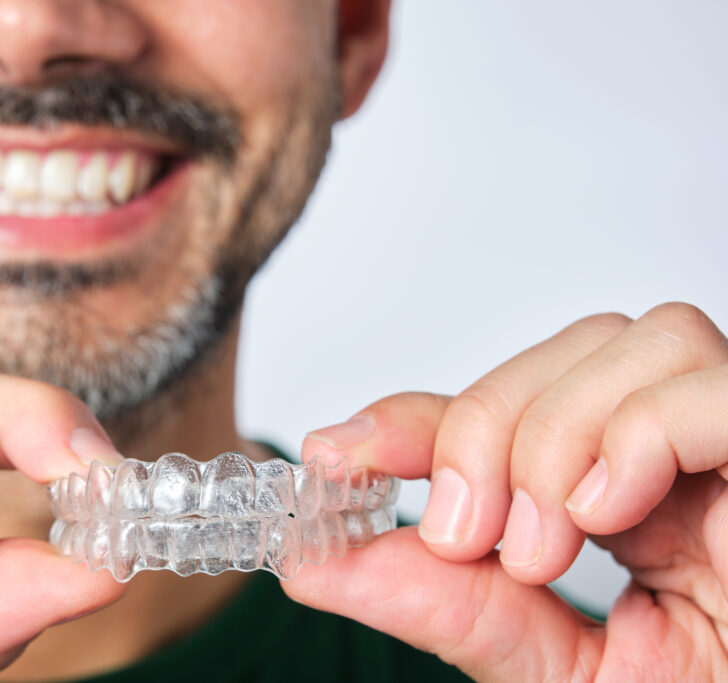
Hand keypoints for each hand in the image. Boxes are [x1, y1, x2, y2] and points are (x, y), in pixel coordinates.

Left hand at [285, 302, 727, 680]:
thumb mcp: (548, 669)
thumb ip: (440, 606)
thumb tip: (311, 561)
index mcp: (625, 496)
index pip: (506, 408)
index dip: (412, 417)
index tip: (333, 454)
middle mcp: (686, 454)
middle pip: (566, 352)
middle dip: (484, 429)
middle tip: (468, 538)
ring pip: (632, 339)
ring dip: (554, 435)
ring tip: (547, 545)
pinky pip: (711, 383)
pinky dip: (639, 434)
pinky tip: (606, 515)